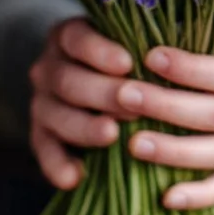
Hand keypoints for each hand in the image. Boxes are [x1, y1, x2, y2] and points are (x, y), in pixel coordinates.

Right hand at [28, 18, 136, 188]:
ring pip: (55, 113)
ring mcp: (42, 101)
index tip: (128, 63)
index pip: (77, 39)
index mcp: (68, 36)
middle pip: (68, 79)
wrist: (95, 87)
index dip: (100, 51)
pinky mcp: (40, 133)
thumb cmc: (127, 60)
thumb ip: (142, 47)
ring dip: (83, 126)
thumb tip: (173, 53)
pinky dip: (57, 164)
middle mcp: (49, 66)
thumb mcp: (131, 44)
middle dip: (101, 93)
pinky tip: (75, 177)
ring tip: (111, 135)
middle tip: (132, 106)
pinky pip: (43, 150)